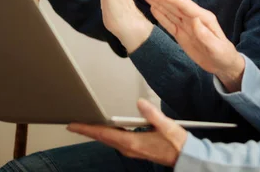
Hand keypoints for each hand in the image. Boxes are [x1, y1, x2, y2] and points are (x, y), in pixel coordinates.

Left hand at [67, 99, 187, 166]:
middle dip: (88, 130)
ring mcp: (132, 150)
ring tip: (85, 125)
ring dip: (96, 133)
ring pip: (109, 140)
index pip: (105, 134)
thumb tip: (139, 103)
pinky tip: (105, 130)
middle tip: (73, 124)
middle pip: (103, 138)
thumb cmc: (177, 143)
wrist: (186, 157)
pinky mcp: (136, 149)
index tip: (74, 125)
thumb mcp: (167, 126)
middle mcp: (130, 148)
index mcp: (134, 142)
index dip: (88, 129)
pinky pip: (116, 141)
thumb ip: (153, 114)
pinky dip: (106, 135)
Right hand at [143, 0, 244, 91]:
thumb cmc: (223, 55)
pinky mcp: (182, 34)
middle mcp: (194, 19)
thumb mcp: (217, 48)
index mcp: (204, 18)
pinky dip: (161, 15)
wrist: (223, 64)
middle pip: (175, 6)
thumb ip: (205, 36)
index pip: (186, 6)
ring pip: (170, 12)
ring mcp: (187, 26)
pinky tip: (153, 8)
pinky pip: (169, 23)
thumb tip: (195, 21)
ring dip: (158, 3)